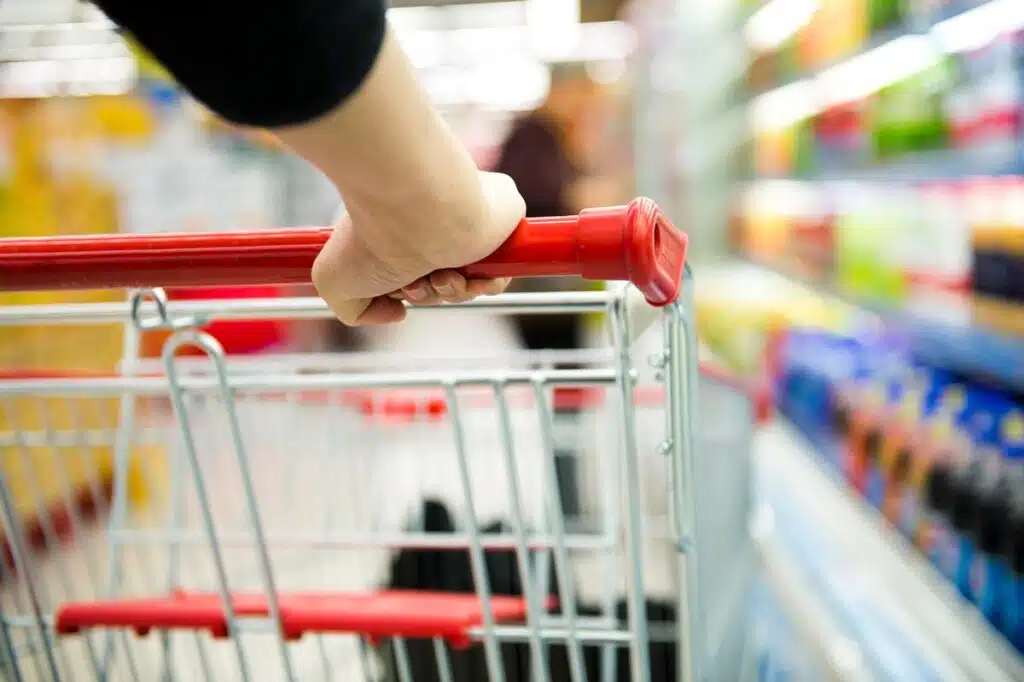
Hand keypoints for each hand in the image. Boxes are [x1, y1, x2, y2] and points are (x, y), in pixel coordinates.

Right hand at [312, 171, 525, 324]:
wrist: (416, 208)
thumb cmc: (372, 236)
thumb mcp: (334, 282)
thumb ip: (354, 310)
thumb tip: (397, 313)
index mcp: (401, 229)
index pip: (414, 274)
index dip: (409, 293)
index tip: (398, 290)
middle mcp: (434, 224)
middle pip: (442, 283)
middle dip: (428, 295)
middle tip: (415, 282)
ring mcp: (467, 222)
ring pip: (470, 283)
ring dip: (451, 293)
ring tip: (438, 274)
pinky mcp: (502, 222)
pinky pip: (499, 275)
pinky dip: (483, 287)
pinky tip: (462, 274)